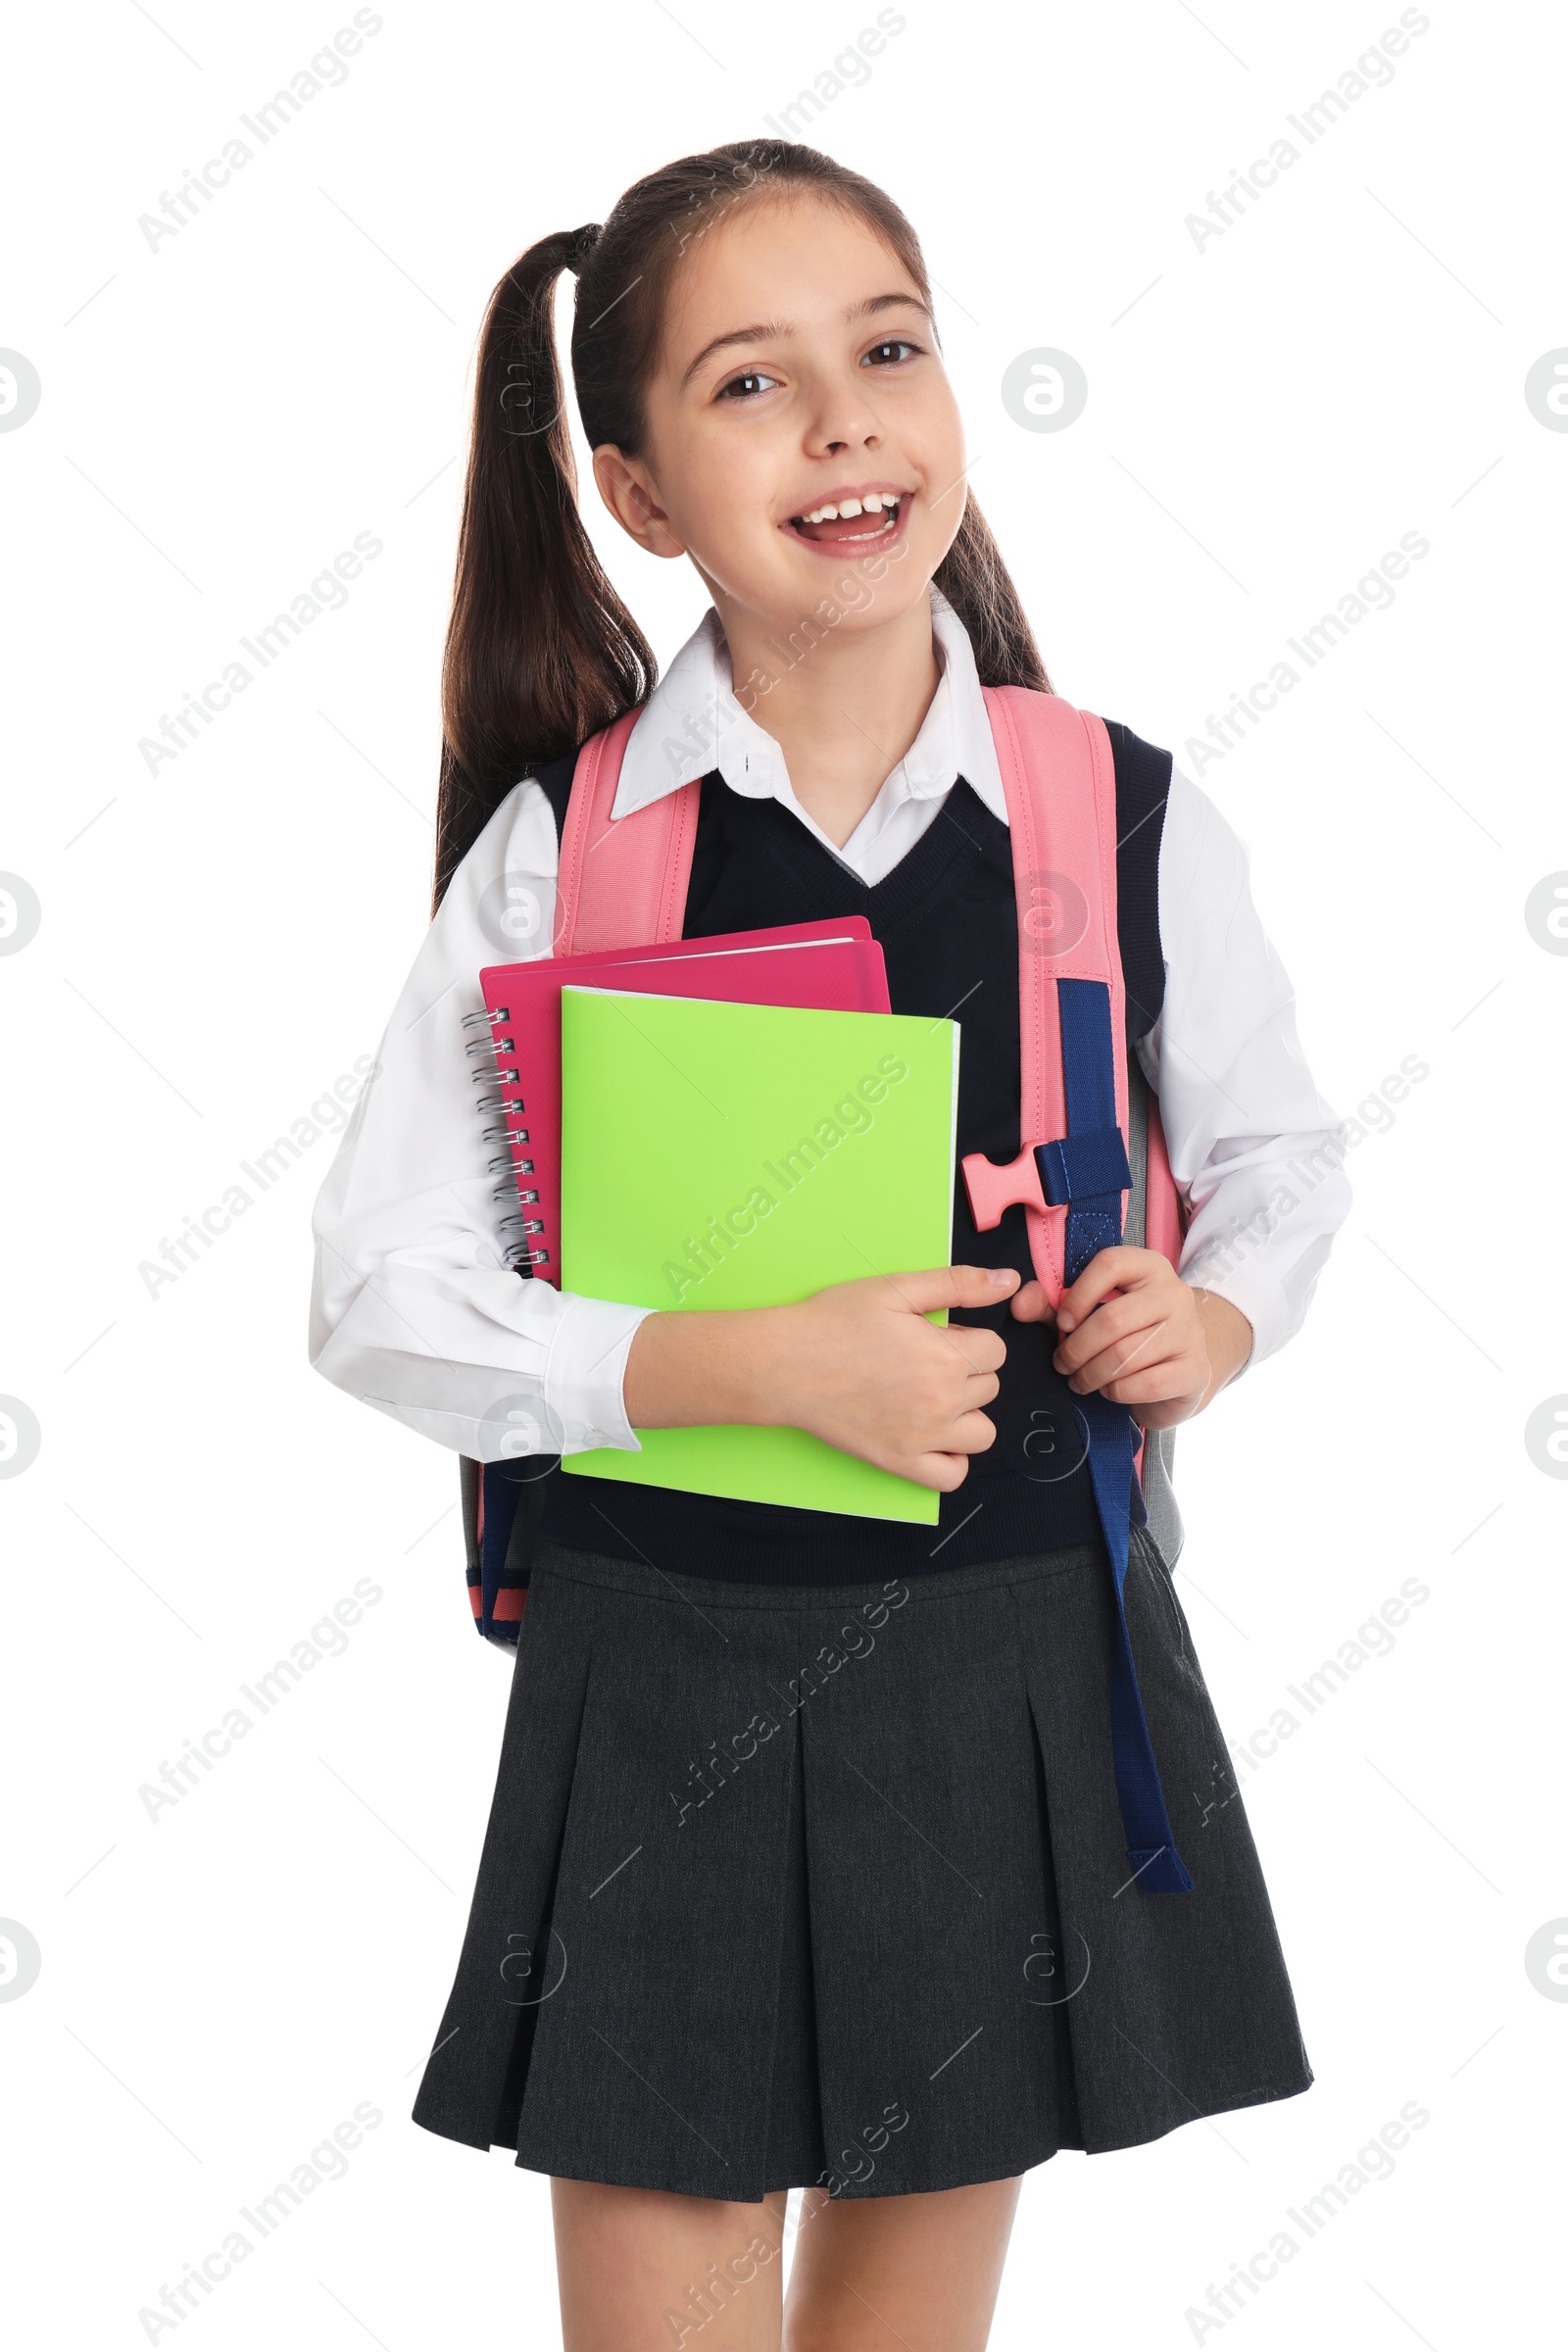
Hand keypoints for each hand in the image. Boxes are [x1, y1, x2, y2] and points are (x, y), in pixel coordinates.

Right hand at [622, 1264, 1020, 1489]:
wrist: (783, 1365)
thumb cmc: (833, 1322)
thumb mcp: (896, 1288)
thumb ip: (958, 1284)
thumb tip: (1009, 1281)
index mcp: (946, 1356)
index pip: (995, 1350)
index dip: (968, 1337)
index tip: (937, 1335)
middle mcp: (943, 1401)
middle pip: (990, 1387)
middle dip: (966, 1370)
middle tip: (923, 1359)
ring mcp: (924, 1437)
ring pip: (982, 1433)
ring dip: (967, 1414)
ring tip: (932, 1396)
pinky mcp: (900, 1462)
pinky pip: (953, 1475)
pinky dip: (952, 1458)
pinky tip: (932, 1435)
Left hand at [1008, 1246, 1251, 1429]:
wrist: (1180, 1368)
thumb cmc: (1127, 1334)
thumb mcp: (1088, 1313)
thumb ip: (1051, 1306)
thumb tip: (1018, 1304)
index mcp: (1148, 1266)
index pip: (1110, 1264)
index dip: (1076, 1295)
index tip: (1062, 1324)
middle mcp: (1174, 1292)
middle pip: (1113, 1319)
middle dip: (1077, 1349)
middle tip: (1062, 1365)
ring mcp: (1189, 1331)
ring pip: (1125, 1355)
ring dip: (1091, 1374)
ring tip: (1079, 1381)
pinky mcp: (1195, 1369)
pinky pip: (1145, 1383)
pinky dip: (1117, 1391)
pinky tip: (1110, 1390)